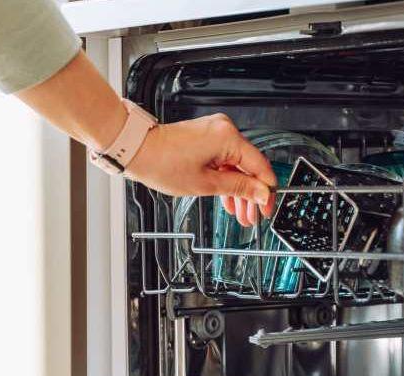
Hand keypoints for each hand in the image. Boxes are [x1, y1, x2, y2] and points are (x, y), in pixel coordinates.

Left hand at [126, 113, 277, 227]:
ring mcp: (215, 132)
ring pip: (236, 165)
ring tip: (240, 213)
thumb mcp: (205, 184)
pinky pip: (224, 159)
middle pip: (249, 166)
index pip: (260, 166)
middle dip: (251, 194)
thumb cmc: (162, 163)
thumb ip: (238, 187)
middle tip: (252, 216)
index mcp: (228, 138)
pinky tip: (228, 199)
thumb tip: (260, 193)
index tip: (267, 207)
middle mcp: (224, 130)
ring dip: (238, 189)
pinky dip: (226, 178)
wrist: (137, 150)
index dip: (265, 190)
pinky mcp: (206, 137)